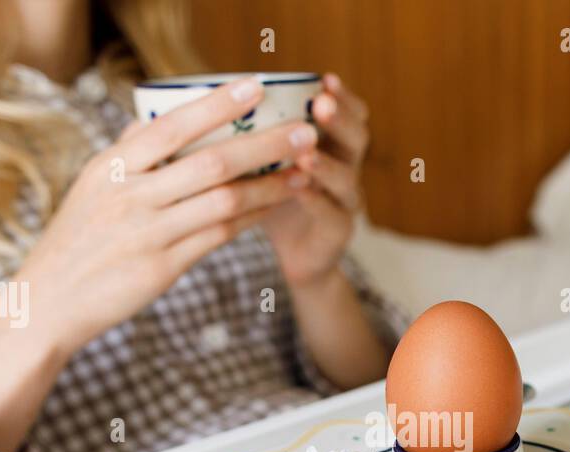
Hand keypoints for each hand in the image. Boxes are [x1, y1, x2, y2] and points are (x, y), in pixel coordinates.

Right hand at [0, 76, 317, 451]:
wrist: (49, 304)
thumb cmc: (75, 241)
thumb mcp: (90, 188)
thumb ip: (126, 154)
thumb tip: (152, 119)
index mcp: (111, 167)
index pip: (170, 125)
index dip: (216, 105)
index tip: (254, 88)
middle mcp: (130, 196)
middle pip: (210, 163)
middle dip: (264, 146)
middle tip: (304, 133)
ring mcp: (148, 234)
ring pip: (223, 202)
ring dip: (269, 186)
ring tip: (302, 172)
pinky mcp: (162, 268)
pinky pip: (218, 237)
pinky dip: (250, 219)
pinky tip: (272, 206)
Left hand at [262, 73, 369, 287]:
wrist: (291, 255)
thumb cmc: (272, 196)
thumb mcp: (265, 159)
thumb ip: (257, 133)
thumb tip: (212, 95)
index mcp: (332, 144)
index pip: (349, 114)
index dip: (342, 97)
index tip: (324, 79)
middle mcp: (346, 168)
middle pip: (357, 139)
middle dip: (340, 120)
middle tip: (321, 104)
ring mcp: (345, 202)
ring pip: (346, 178)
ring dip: (326, 163)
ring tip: (306, 151)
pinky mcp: (338, 232)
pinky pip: (331, 214)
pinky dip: (315, 200)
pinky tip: (299, 188)